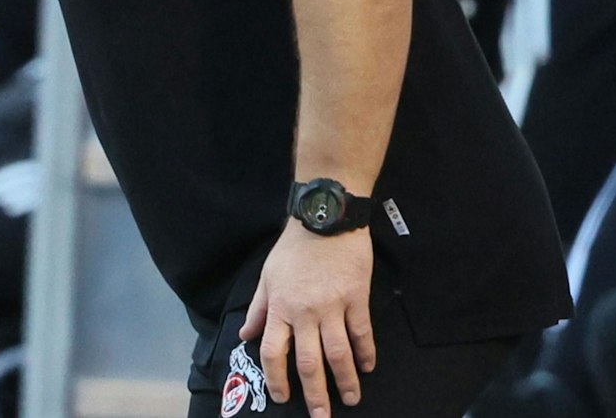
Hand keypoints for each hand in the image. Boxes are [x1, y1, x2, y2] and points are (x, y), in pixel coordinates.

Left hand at [239, 221, 375, 417]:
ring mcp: (333, 306)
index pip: (273, 352)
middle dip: (315, 394)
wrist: (325, 217)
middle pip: (308, 362)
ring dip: (345, 380)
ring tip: (351, 399)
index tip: (282, 397)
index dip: (276, 379)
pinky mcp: (357, 297)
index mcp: (280, 308)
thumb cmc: (293, 247)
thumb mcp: (268, 275)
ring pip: (338, 353)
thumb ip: (259, 309)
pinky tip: (368, 367)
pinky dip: (366, 352)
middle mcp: (305, 312)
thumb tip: (247, 334)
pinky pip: (362, 332)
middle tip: (321, 416)